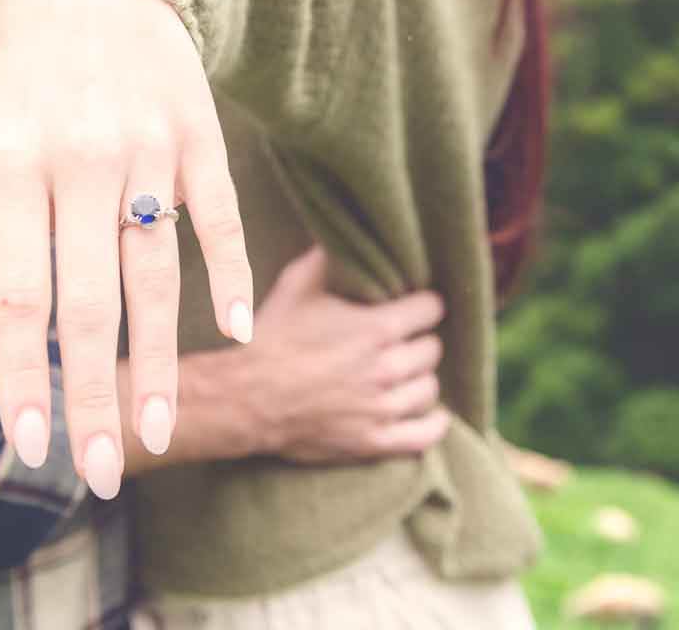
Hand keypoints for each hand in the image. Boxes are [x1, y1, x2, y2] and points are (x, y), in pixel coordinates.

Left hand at [0, 0, 254, 500]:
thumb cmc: (23, 72)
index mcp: (11, 166)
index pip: (20, 297)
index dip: (24, 378)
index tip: (28, 448)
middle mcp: (80, 161)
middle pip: (90, 304)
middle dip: (94, 397)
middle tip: (105, 472)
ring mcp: (147, 147)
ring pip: (157, 273)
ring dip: (162, 360)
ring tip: (162, 429)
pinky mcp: (199, 133)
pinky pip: (218, 217)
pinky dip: (232, 275)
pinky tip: (241, 333)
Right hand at [246, 248, 451, 462]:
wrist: (245, 398)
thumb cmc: (272, 338)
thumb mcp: (297, 284)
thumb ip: (328, 258)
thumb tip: (343, 236)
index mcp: (377, 328)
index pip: (432, 308)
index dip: (423, 303)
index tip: (414, 304)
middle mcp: (387, 368)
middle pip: (432, 348)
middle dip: (418, 340)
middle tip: (403, 339)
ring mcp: (382, 408)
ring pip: (429, 387)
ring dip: (419, 377)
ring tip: (405, 372)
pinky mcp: (372, 441)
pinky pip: (422, 436)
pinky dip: (433, 424)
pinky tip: (432, 415)